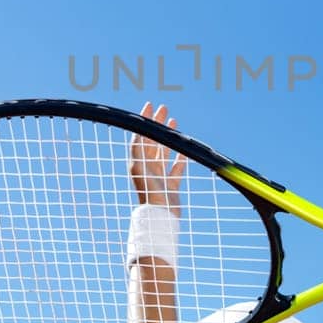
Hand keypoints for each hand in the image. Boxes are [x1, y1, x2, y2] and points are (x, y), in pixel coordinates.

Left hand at [129, 102, 186, 216]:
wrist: (159, 215)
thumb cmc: (149, 192)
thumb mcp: (140, 167)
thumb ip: (139, 149)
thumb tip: (140, 131)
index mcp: (138, 162)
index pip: (140, 136)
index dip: (144, 121)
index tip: (149, 106)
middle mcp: (147, 167)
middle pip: (152, 141)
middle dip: (157, 125)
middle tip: (164, 110)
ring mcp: (159, 176)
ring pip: (164, 152)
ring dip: (168, 138)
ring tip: (174, 123)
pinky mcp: (170, 185)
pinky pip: (176, 168)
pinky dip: (180, 159)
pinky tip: (184, 151)